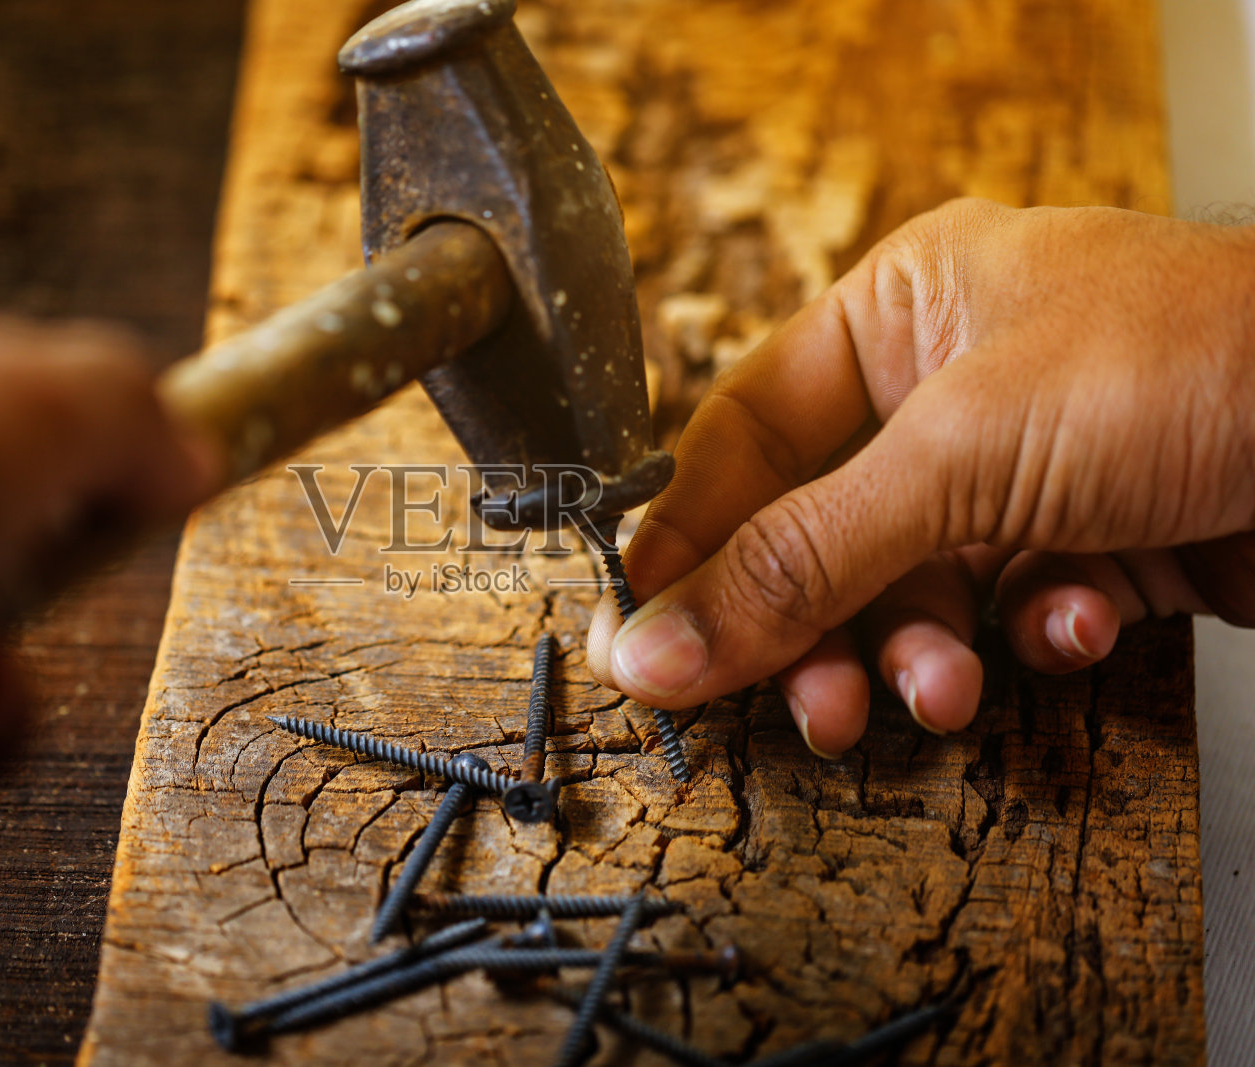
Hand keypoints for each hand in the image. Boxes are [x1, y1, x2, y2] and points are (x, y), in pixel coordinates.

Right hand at [586, 199, 1254, 756]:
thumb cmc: (1200, 357)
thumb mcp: (959, 457)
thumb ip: (795, 561)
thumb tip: (653, 644)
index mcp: (901, 310)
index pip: (746, 434)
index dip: (692, 537)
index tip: (648, 635)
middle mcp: (956, 383)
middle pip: (825, 529)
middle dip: (819, 624)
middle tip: (810, 702)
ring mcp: (1030, 463)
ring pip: (915, 586)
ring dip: (922, 649)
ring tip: (942, 688)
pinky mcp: (1099, 535)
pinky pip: (1012, 606)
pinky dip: (1031, 632)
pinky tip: (1072, 622)